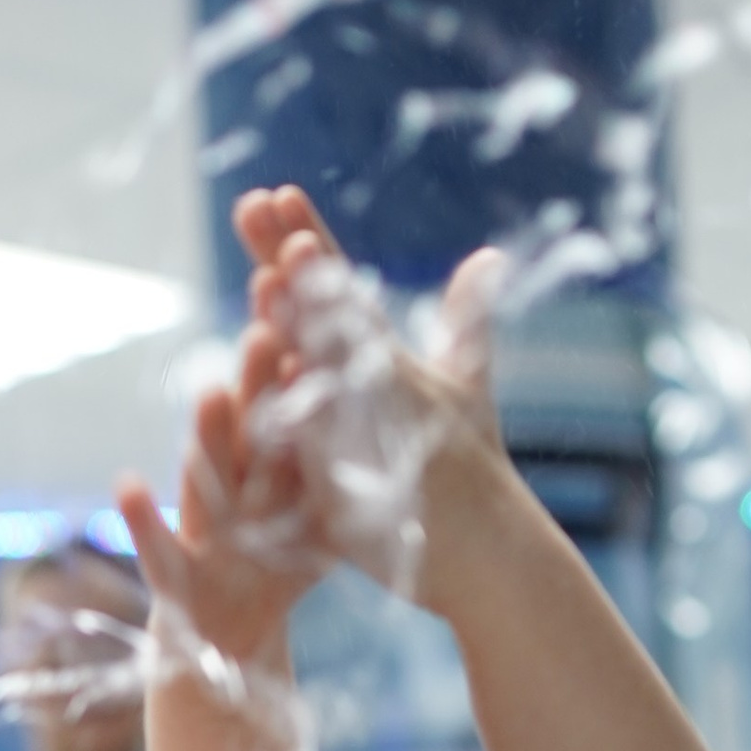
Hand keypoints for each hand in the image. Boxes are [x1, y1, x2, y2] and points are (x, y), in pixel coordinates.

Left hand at [208, 189, 513, 621]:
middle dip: (295, 258)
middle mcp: (386, 387)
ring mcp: (377, 435)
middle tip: (257, 205)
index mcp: (394, 361)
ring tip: (271, 272)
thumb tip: (488, 256)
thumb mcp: (467, 389)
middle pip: (329, 312)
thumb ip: (467, 322)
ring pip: (331, 371)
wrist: (493, 557)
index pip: (341, 288)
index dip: (308, 238)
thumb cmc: (475, 474)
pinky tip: (276, 379)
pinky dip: (305, 416)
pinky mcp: (364, 488)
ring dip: (302, 321)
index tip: (276, 193)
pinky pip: (328, 451)